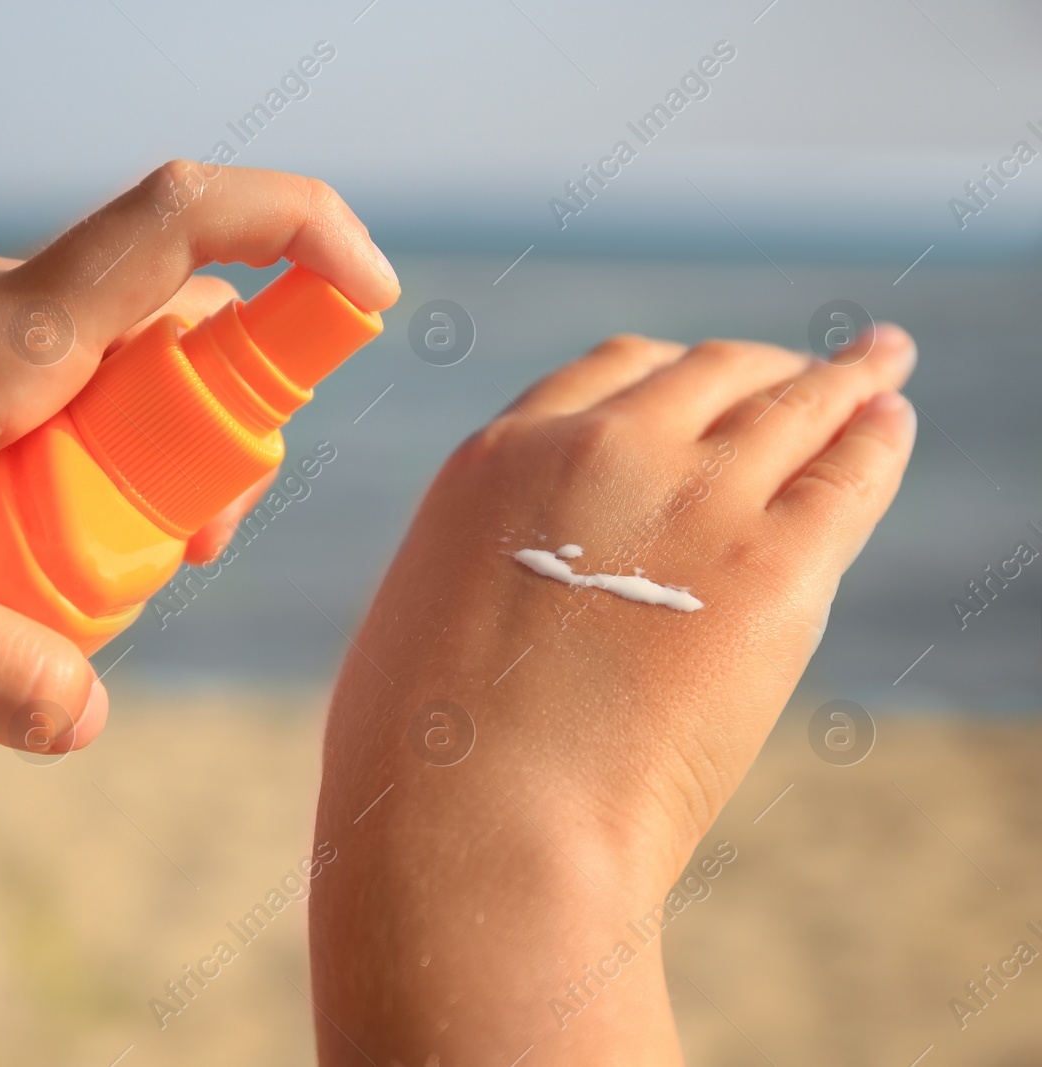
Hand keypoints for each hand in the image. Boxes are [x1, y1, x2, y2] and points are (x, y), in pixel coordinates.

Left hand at [0, 162, 399, 856]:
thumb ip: (3, 675)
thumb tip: (92, 716)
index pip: (176, 224)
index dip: (298, 232)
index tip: (371, 297)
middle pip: (168, 323)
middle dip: (220, 428)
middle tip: (188, 558)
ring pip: (115, 371)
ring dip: (149, 467)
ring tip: (97, 584)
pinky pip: (56, 405)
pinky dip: (89, 474)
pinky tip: (33, 566)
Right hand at [309, 328, 915, 1063]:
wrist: (478, 827)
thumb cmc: (422, 760)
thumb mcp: (422, 619)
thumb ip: (486, 570)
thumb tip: (525, 589)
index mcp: (500, 460)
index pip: (611, 374)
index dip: (672, 374)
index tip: (705, 388)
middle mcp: (600, 450)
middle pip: (709, 372)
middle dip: (760, 368)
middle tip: (802, 374)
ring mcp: (693, 498)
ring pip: (792, 403)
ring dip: (843, 380)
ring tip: (883, 364)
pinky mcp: (773, 566)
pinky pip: (849, 471)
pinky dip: (878, 438)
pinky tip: (892, 421)